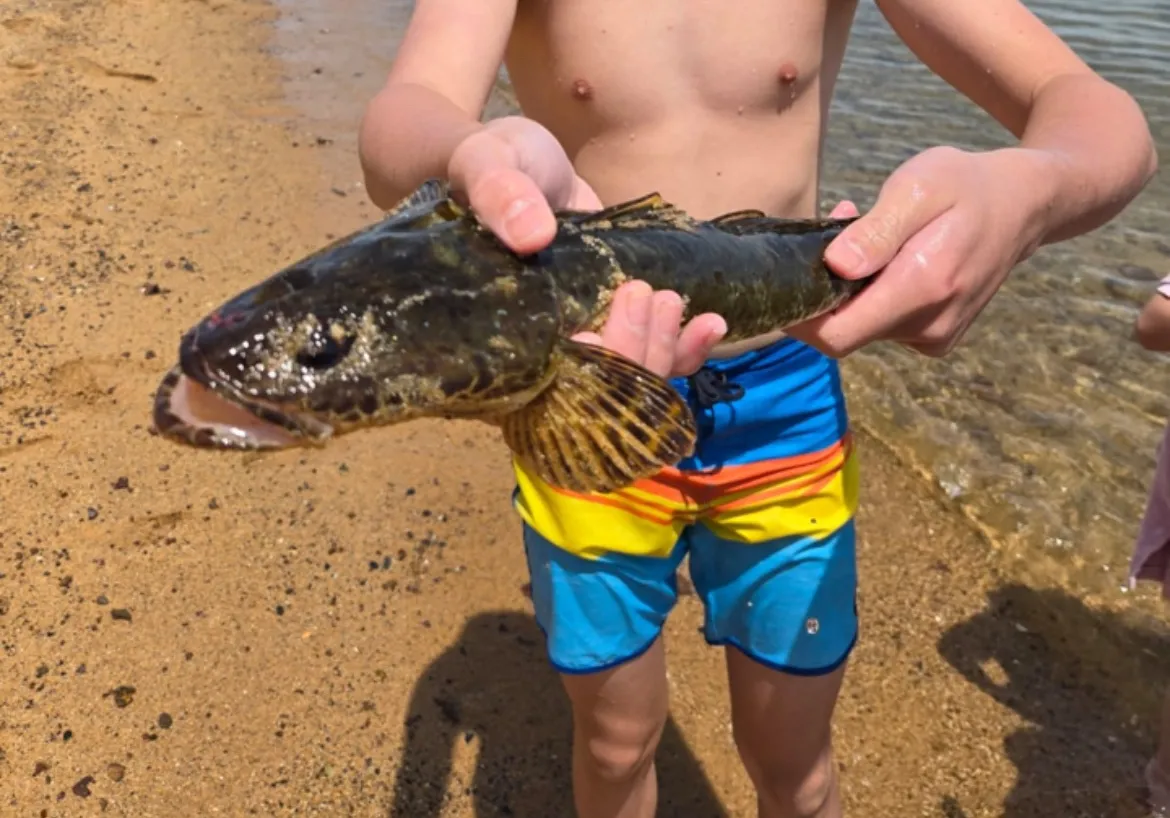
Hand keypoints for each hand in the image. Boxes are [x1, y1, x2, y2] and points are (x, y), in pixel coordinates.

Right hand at [450, 116, 725, 377]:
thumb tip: (533, 235)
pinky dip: (686, 349)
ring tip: (669, 301)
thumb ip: (499, 195)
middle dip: (626, 355)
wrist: (521, 163)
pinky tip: (712, 325)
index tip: (589, 335)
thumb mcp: (488, 166)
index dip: (568, 377)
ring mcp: (580, 347)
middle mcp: (537, 356)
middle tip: (639, 295)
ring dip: (660, 352)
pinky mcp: (614, 330)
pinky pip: (653, 358)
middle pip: (592, 395)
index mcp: (493, 337)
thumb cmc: (491, 166)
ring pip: (629, 385)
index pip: (533, 386)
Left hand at [787, 146, 1051, 357]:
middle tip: (836, 234)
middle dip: (825, 290)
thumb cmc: (967, 185)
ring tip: (868, 233)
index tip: (784, 283)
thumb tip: (836, 266)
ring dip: (850, 288)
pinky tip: (888, 258)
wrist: (1026, 204)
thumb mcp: (919, 186)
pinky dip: (874, 295)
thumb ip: (877, 230)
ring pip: (864, 326)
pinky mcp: (936, 337)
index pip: (837, 337)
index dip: (800, 320)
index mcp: (922, 289)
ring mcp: (935, 336)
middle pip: (845, 331)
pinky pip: (885, 324)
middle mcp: (928, 326)